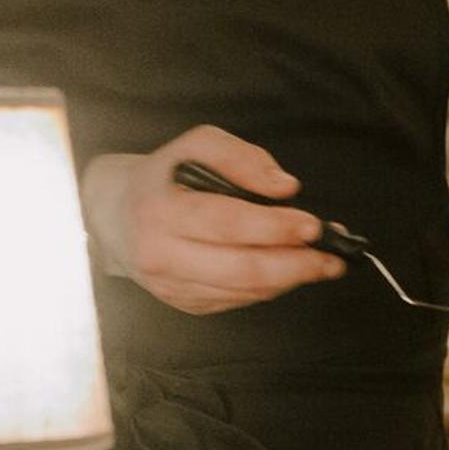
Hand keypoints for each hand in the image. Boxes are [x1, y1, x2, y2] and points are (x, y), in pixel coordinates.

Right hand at [82, 125, 347, 314]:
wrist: (113, 215)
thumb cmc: (163, 177)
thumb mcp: (195, 145)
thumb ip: (240, 157)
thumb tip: (285, 187)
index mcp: (160, 211)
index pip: (226, 223)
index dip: (274, 227)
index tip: (314, 225)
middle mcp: (161, 256)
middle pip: (241, 269)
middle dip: (296, 265)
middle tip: (334, 257)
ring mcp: (172, 287)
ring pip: (244, 292)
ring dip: (291, 279)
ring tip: (325, 263)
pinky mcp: (184, 304)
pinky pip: (238, 301)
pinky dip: (271, 287)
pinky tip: (290, 270)